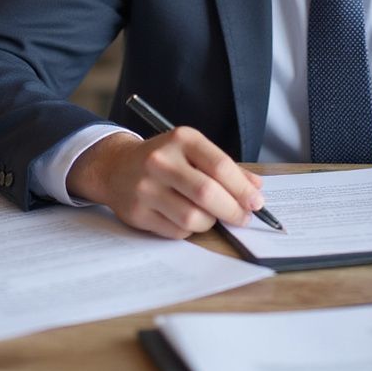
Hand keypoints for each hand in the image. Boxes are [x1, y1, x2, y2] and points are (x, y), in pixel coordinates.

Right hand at [66, 127, 265, 238]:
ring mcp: (146, 187)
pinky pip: (176, 231)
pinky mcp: (137, 212)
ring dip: (210, 223)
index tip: (256, 203)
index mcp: (180, 139)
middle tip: (243, 218)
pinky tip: (187, 219)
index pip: (220, 166)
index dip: (242, 189)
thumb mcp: (192, 151)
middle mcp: (161, 160)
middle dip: (232, 211)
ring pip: (192, 218)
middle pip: (207, 193)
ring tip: (211, 216)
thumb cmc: (163, 159)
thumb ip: (224, 167)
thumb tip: (256, 189)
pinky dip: (190, 230)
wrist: (115, 166)